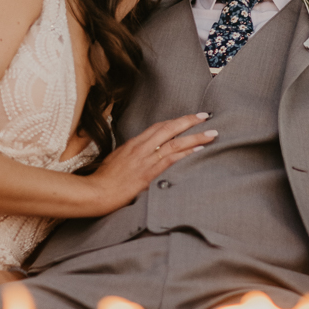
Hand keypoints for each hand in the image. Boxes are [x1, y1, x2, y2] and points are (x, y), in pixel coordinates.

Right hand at [81, 113, 216, 215]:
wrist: (96, 192)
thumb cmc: (103, 179)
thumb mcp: (117, 160)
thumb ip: (131, 155)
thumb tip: (142, 155)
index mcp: (133, 143)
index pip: (158, 126)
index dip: (175, 121)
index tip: (188, 117)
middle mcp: (141, 148)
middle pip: (169, 129)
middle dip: (189, 121)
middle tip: (206, 116)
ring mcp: (145, 160)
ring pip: (174, 142)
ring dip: (195, 136)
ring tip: (211, 133)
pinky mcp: (149, 174)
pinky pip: (171, 159)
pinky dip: (187, 153)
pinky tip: (199, 150)